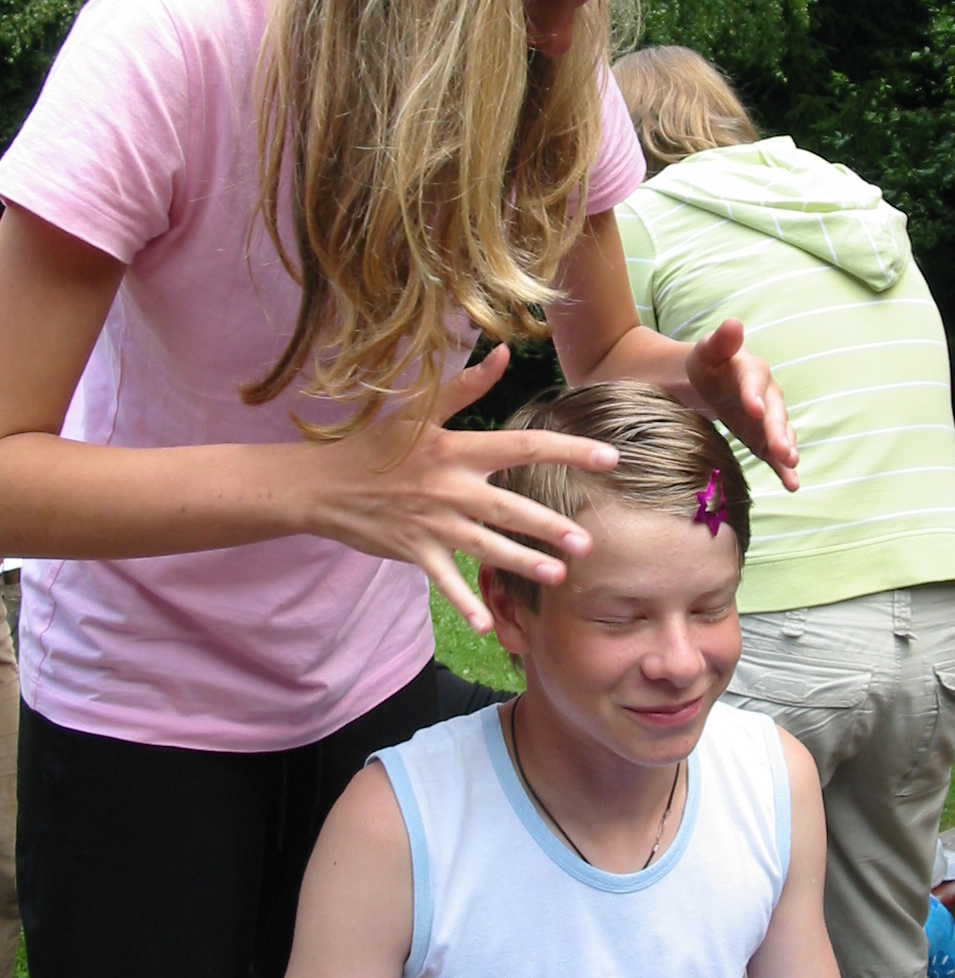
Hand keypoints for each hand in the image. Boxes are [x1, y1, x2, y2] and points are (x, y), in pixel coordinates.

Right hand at [308, 346, 618, 632]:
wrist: (322, 483)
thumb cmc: (375, 443)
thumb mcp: (418, 408)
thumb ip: (467, 384)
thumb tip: (505, 352)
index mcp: (457, 448)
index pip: (523, 446)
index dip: (568, 451)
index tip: (609, 458)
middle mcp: (450, 487)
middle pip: (510, 507)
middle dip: (549, 526)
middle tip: (586, 543)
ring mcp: (433, 522)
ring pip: (486, 546)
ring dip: (522, 563)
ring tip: (558, 575)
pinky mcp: (415, 550)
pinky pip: (445, 581)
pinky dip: (465, 602)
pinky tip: (488, 625)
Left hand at [685, 320, 798, 491]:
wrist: (711, 382)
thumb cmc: (709, 363)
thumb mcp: (708, 350)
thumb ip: (720, 340)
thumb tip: (733, 323)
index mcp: (751, 370)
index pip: (754, 380)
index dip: (754, 393)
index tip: (754, 408)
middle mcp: (767, 394)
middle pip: (775, 411)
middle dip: (778, 430)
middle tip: (782, 449)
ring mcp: (769, 418)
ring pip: (781, 432)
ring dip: (787, 448)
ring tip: (791, 464)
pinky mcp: (764, 438)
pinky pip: (776, 453)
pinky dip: (784, 469)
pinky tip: (792, 485)